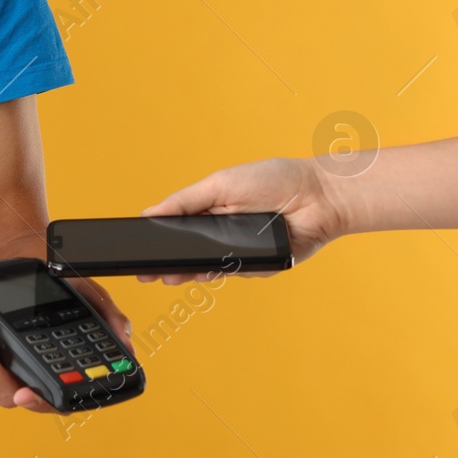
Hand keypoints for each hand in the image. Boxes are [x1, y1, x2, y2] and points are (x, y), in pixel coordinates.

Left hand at [0, 277, 132, 412]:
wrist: (19, 257)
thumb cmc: (53, 283)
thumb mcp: (85, 293)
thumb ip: (106, 316)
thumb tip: (124, 341)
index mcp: (51, 372)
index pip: (47, 400)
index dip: (36, 403)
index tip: (24, 393)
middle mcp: (19, 378)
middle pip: (0, 388)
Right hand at [136, 156, 346, 284]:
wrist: (319, 195)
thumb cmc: (272, 180)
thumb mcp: (220, 184)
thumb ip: (184, 201)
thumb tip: (149, 214)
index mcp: (209, 210)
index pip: (176, 229)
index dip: (157, 242)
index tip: (138, 252)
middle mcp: (223, 232)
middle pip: (190, 254)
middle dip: (170, 265)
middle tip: (150, 274)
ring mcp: (241, 251)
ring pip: (212, 268)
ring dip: (193, 273)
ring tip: (174, 276)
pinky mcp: (262, 265)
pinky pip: (241, 272)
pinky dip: (232, 270)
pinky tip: (219, 269)